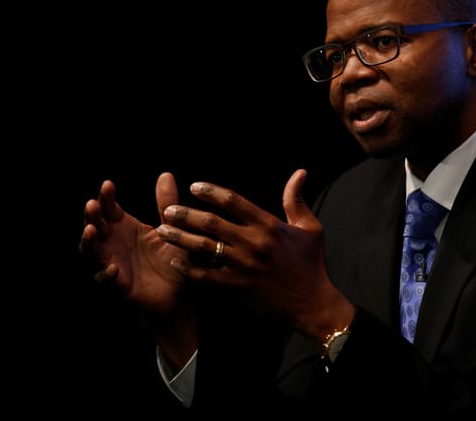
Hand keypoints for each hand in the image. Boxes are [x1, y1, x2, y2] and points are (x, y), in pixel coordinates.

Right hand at [80, 172, 188, 315]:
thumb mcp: (171, 229)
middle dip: (91, 215)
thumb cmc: (171, 259)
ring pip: (92, 251)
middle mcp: (113, 243)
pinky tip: (113, 267)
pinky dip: (106, 274)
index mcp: (123, 226)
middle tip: (92, 204)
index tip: (108, 184)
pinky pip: (106, 280)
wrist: (178, 294)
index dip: (106, 197)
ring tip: (91, 230)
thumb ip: (166, 205)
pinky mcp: (118, 285)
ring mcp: (112, 262)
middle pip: (95, 226)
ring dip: (89, 241)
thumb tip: (166, 175)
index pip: (109, 208)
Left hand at [156, 169, 353, 339]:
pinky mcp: (238, 287)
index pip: (234, 201)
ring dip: (181, 237)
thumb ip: (296, 200)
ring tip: (162, 230)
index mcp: (268, 225)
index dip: (211, 191)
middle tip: (168, 209)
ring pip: (204, 248)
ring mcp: (244, 266)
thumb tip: (299, 173)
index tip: (194, 186)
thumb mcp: (310, 228)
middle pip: (212, 223)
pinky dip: (189, 269)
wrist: (313, 303)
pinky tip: (174, 261)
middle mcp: (253, 243)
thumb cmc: (311, 263)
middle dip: (186, 214)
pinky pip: (207, 277)